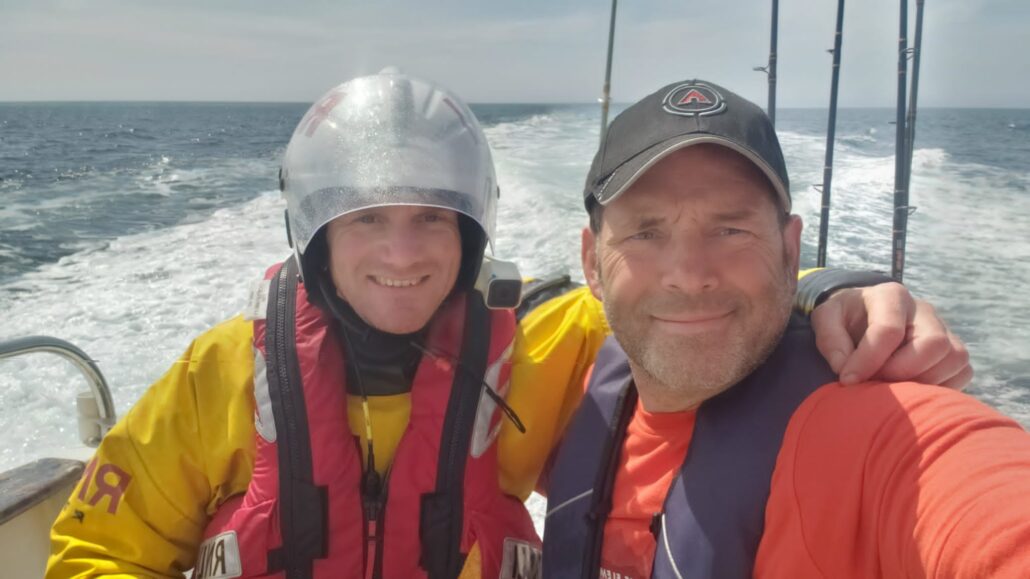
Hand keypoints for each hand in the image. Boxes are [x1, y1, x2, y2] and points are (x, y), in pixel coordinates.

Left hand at [810, 282, 972, 388]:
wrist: (863, 315)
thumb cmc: (844, 318)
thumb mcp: (825, 318)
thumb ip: (830, 339)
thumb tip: (844, 367)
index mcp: (890, 296)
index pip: (889, 330)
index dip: (868, 360)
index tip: (847, 380)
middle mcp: (923, 310)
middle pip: (934, 344)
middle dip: (903, 371)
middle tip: (876, 384)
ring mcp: (944, 330)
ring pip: (955, 359)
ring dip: (923, 382)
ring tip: (892, 388)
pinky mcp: (953, 351)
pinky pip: (963, 373)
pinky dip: (941, 387)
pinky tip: (912, 390)